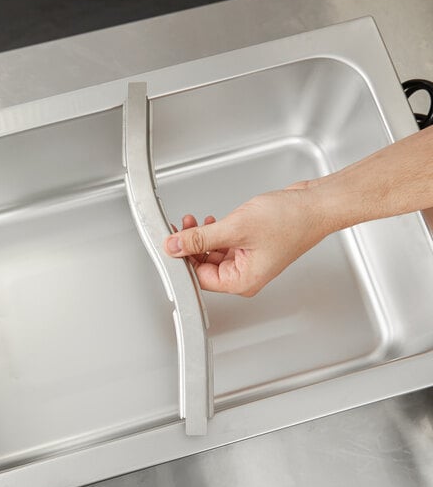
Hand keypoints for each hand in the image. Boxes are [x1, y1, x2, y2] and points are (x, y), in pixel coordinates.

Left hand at [164, 182, 330, 296]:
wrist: (316, 205)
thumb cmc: (291, 220)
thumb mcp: (235, 228)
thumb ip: (200, 238)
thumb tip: (175, 246)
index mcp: (242, 281)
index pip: (199, 278)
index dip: (182, 260)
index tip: (170, 242)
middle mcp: (245, 275)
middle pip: (203, 267)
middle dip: (190, 246)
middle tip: (179, 227)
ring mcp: (249, 261)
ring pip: (212, 254)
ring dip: (201, 237)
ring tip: (193, 220)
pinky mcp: (251, 247)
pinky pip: (224, 244)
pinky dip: (214, 233)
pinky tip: (210, 221)